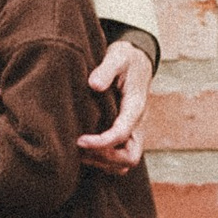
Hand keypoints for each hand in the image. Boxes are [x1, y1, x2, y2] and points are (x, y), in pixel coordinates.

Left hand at [76, 35, 152, 175]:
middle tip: (81, 149)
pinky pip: (119, 157)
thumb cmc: (126, 58)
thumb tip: (93, 85)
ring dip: (104, 162)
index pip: (122, 134)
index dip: (101, 143)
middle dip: (105, 158)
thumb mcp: (118, 56)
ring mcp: (134, 130)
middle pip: (130, 157)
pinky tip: (85, 149)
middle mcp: (138, 123)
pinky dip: (104, 160)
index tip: (79, 140)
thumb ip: (106, 69)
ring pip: (125, 162)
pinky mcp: (126, 133)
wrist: (137, 59)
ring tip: (80, 152)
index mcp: (136, 107)